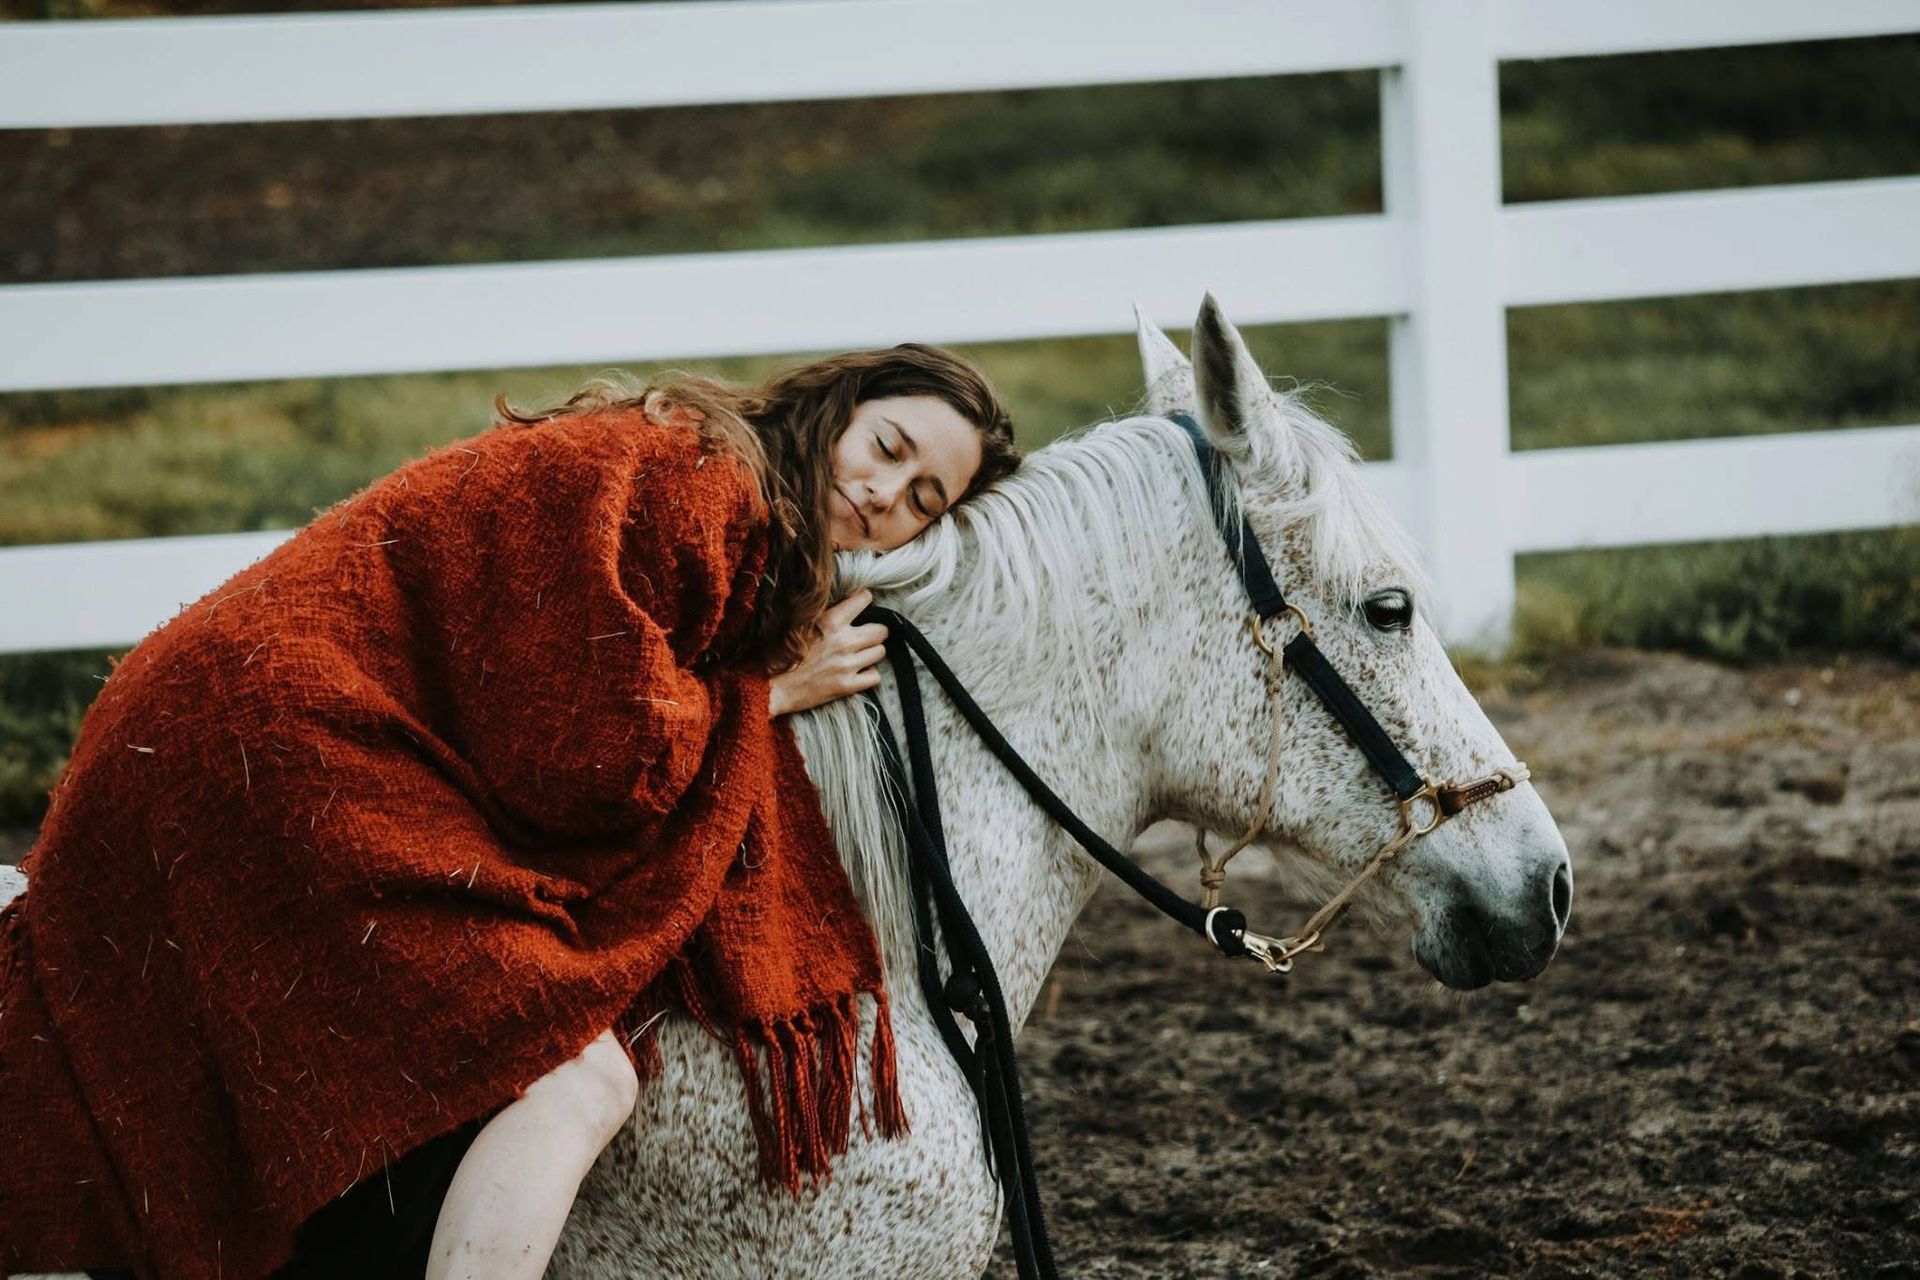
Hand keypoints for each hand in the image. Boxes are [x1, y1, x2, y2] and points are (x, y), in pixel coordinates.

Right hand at [767, 589, 888, 716]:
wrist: (771, 687)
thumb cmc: (779, 654)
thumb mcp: (796, 624)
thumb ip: (820, 614)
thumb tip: (835, 602)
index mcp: (830, 621)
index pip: (864, 599)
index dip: (864, 601)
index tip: (861, 607)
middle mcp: (843, 641)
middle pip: (881, 630)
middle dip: (875, 631)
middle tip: (865, 636)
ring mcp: (847, 664)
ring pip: (880, 652)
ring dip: (872, 652)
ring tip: (860, 654)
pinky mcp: (847, 685)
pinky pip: (875, 676)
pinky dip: (869, 674)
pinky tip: (858, 672)